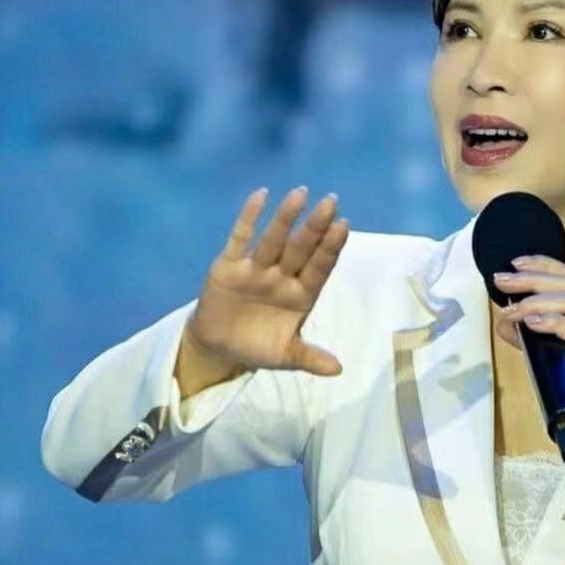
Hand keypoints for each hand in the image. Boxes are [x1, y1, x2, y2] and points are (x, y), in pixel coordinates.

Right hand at [186, 187, 349, 374]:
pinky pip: (240, 238)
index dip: (330, 249)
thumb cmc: (257, 346)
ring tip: (301, 193)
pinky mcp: (229, 266)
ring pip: (274, 240)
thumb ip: (310, 358)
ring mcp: (256, 268)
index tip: (344, 227)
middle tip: (332, 202)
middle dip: (315, 227)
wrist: (219, 349)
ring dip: (286, 218)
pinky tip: (261, 195)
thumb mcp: (285, 357)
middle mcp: (282, 276)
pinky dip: (249, 218)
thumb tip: (339, 370)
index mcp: (300, 295)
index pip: (319, 267)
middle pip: (301, 248)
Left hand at [493, 255, 564, 464]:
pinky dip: (550, 321)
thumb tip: (505, 321)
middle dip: (531, 278)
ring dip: (534, 301)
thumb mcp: (563, 356)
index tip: (514, 264)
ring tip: (510, 309)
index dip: (542, 265)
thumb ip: (536, 337)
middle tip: (501, 281)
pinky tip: (530, 323)